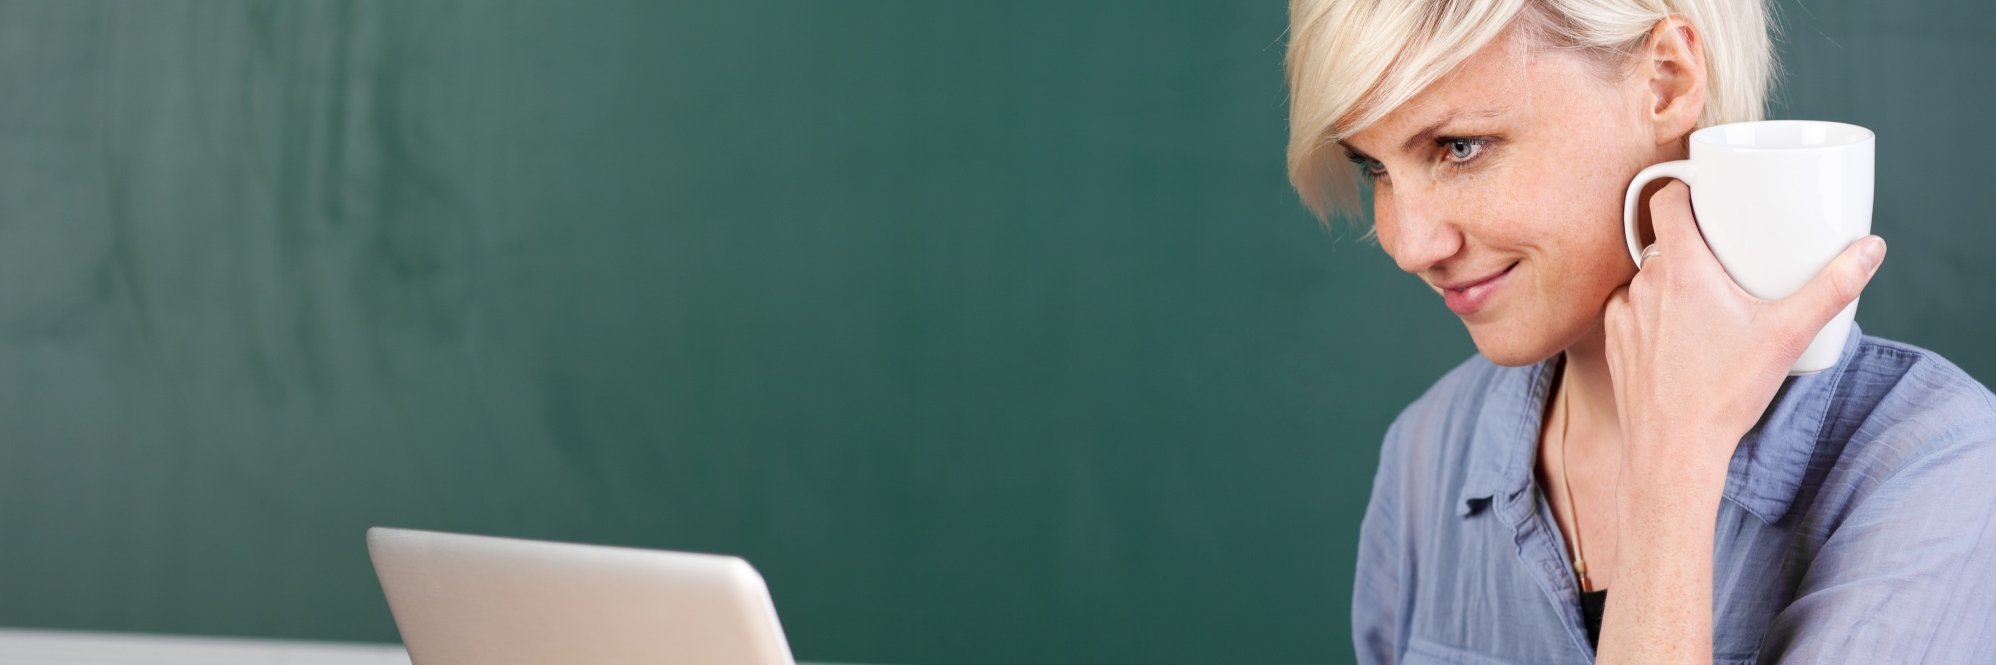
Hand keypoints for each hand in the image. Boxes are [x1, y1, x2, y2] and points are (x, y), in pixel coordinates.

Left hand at [1602, 181, 1884, 494]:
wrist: (1673, 451)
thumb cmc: (1726, 393)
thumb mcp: (1789, 335)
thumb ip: (1832, 288)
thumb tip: (1870, 248)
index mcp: (1682, 269)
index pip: (1666, 201)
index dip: (1684, 189)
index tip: (1707, 195)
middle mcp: (1644, 284)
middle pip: (1661, 240)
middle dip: (1691, 241)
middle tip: (1725, 254)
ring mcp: (1624, 314)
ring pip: (1645, 277)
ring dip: (1668, 280)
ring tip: (1705, 299)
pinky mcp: (1614, 343)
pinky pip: (1629, 311)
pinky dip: (1650, 313)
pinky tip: (1676, 331)